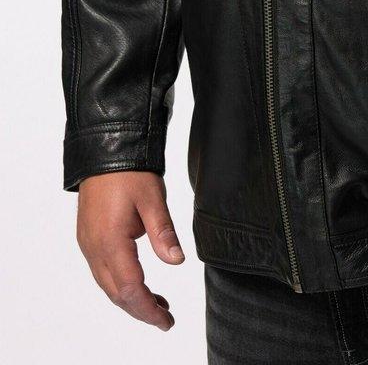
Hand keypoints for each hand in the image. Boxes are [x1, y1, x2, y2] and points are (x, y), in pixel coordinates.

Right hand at [74, 170, 183, 329]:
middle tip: (165, 319)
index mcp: (110, 241)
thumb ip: (163, 232)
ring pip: (108, 285)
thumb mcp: (153, 199)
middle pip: (116, 294)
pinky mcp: (89, 238)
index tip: (166, 320)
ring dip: (131, 299)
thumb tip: (176, 261)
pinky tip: (138, 283)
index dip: (148, 309)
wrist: (104, 150)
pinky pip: (103, 272)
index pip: (130, 289)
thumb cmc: (128, 171)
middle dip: (141, 310)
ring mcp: (88, 244)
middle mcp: (94, 248)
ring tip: (158, 305)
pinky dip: (121, 284)